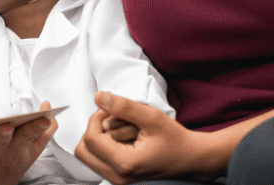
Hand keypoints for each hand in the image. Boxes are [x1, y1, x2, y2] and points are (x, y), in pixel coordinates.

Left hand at [0, 101, 57, 184]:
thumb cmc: (11, 164)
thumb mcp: (32, 152)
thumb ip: (44, 131)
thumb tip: (47, 107)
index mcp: (18, 151)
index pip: (28, 136)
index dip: (37, 128)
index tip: (44, 120)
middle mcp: (0, 154)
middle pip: (3, 142)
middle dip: (5, 134)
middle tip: (7, 126)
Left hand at [75, 92, 210, 183]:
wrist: (190, 159)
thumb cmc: (175, 139)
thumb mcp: (151, 117)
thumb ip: (123, 106)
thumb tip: (98, 97)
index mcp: (124, 164)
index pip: (90, 139)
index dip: (96, 118)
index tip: (112, 110)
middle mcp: (117, 176)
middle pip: (83, 150)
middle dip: (94, 130)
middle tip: (112, 119)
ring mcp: (117, 179)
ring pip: (89, 154)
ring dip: (100, 137)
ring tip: (123, 129)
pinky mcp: (118, 177)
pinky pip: (98, 159)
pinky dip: (105, 145)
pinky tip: (123, 138)